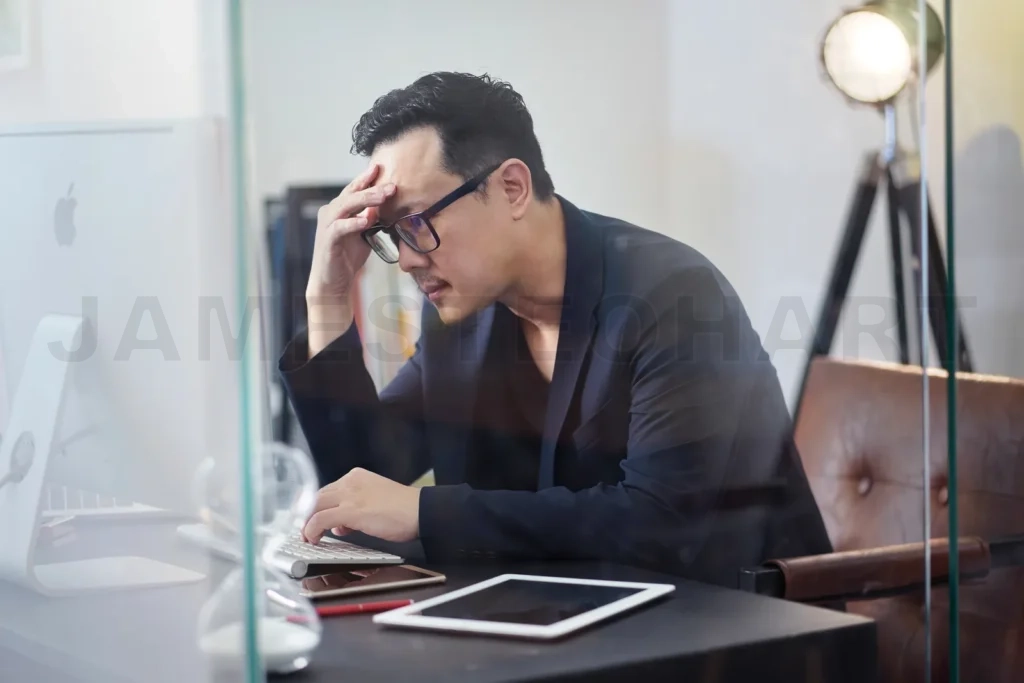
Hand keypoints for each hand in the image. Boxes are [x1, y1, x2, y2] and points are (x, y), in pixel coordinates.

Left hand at [302, 468, 420, 543]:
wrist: (421, 511)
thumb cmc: (404, 510)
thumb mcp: (375, 501)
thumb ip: (354, 509)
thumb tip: (339, 525)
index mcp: (356, 477)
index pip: (327, 490)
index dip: (318, 508)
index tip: (314, 520)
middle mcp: (350, 482)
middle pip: (317, 496)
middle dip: (307, 515)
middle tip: (306, 531)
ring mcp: (350, 495)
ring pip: (314, 505)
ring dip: (306, 523)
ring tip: (308, 538)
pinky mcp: (352, 510)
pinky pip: (320, 519)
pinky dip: (312, 529)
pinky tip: (313, 539)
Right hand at [305, 164, 396, 355]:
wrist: (332, 282)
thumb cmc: (347, 257)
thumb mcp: (364, 234)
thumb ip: (372, 219)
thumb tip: (388, 206)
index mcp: (339, 209)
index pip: (355, 189)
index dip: (368, 178)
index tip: (383, 168)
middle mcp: (330, 212)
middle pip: (352, 194)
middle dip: (372, 187)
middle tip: (392, 184)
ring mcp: (327, 225)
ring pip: (346, 206)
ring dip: (365, 200)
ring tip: (383, 197)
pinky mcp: (327, 241)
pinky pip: (340, 228)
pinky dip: (353, 223)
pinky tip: (366, 221)